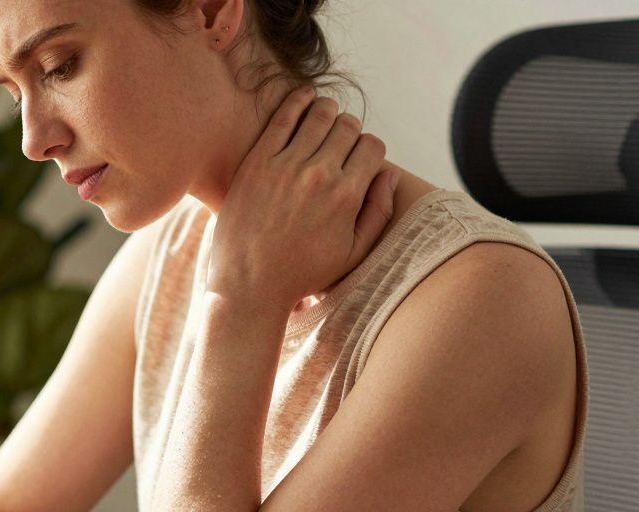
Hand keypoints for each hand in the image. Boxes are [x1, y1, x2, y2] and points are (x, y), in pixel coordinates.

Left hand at [207, 86, 399, 315]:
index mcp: (347, 197)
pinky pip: (282, 117)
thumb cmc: (303, 274)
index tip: (359, 159)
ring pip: (319, 115)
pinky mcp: (257, 162)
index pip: (373, 147)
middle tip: (340, 142)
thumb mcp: (353, 254)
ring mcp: (286, 166)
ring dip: (327, 112)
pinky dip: (298, 100)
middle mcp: (319, 176)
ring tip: (324, 120)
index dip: (370, 150)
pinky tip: (304, 97)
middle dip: (350, 130)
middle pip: (348, 127)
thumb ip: (378, 212)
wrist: (248, 285)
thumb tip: (390, 174)